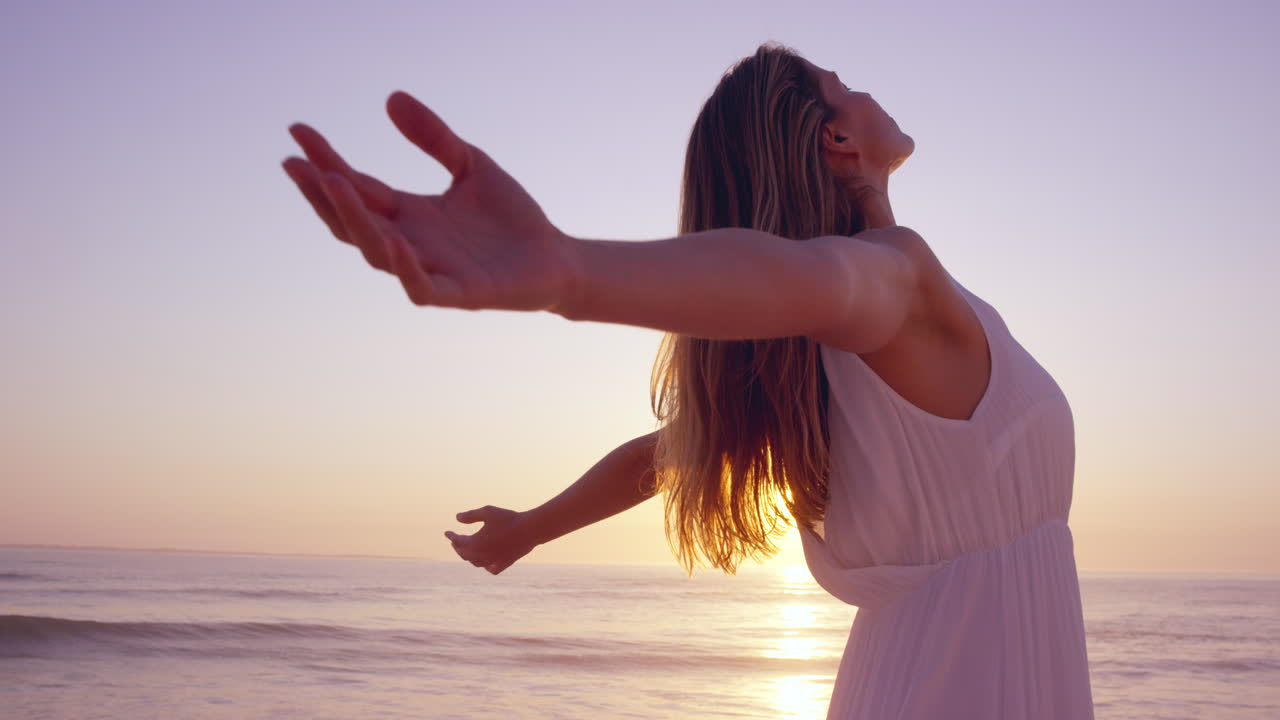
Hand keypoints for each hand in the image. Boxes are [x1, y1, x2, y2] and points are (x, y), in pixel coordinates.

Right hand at [282, 91, 580, 312]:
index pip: (358, 186)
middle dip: (322, 194)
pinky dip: (405, 267)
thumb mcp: (471, 164)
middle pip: (351, 221)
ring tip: (334, 183)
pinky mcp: (460, 293)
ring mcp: (432, 269)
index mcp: (410, 214)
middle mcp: (411, 243)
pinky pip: (421, 286)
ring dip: (353, 220)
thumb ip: (434, 137)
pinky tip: (395, 241)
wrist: (556, 259)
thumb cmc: (512, 217)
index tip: (298, 130)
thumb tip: (390, 97)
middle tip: (294, 163)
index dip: (326, 161)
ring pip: (375, 252)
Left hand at [444, 505, 538, 574]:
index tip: (446, 532)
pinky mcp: (504, 565)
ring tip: (468, 550)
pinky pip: (490, 568)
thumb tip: (457, 517)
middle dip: (458, 547)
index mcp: (475, 543)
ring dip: (469, 556)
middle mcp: (481, 555)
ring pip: (476, 562)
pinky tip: (485, 562)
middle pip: (464, 554)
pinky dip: (485, 565)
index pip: (457, 541)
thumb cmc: (508, 518)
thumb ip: (471, 515)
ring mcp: (492, 562)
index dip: (451, 536)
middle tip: (455, 542)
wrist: (530, 529)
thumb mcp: (487, 512)